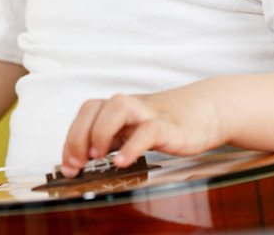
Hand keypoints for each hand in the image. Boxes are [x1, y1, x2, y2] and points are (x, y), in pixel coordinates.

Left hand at [60, 83, 226, 177]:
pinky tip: (123, 161)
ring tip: (97, 157)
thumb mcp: (131, 131)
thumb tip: (81, 163)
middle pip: (92, 108)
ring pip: (117, 108)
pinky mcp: (168, 126)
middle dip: (78, 136)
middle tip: (77, 164)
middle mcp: (127, 106)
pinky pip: (148, 130)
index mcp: (115, 108)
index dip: (70, 139)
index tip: (68, 165)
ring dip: (100, 132)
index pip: (83, 115)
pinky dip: (132, 145)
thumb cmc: (164, 124)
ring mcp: (147, 113)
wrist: (205, 111)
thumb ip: (109, 142)